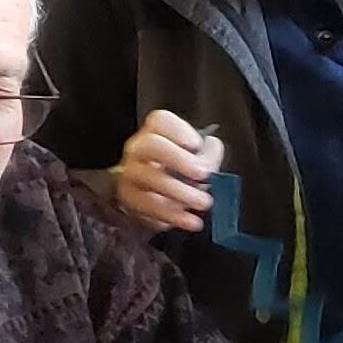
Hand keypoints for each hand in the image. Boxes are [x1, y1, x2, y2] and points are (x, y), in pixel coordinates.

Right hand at [114, 112, 224, 233]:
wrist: (150, 198)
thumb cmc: (177, 172)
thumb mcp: (197, 159)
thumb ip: (208, 153)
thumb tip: (212, 148)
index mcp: (155, 132)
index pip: (160, 121)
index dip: (179, 130)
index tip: (197, 144)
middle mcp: (138, 150)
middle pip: (152, 146)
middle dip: (179, 159)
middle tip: (204, 175)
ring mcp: (130, 175)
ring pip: (150, 179)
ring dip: (181, 192)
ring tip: (204, 203)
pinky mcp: (130, 201)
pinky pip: (148, 208)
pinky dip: (173, 216)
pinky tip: (191, 221)